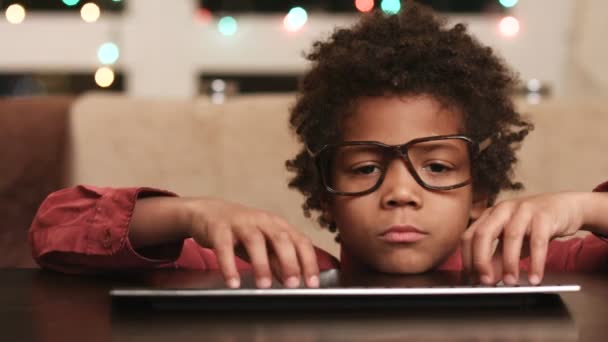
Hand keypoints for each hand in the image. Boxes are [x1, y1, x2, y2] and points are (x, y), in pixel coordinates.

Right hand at [185, 198, 319, 288]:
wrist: (208, 213)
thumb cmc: (241, 231)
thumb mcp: (263, 246)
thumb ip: (277, 261)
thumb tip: (292, 279)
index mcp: (278, 225)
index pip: (300, 241)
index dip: (308, 262)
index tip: (312, 283)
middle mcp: (262, 221)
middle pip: (281, 238)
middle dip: (289, 261)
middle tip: (292, 284)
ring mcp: (241, 223)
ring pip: (255, 240)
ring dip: (261, 264)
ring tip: (264, 285)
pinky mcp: (219, 228)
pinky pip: (225, 246)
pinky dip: (229, 265)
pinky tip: (233, 281)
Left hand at [461, 192, 586, 285]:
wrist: (566, 207)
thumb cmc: (535, 224)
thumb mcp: (513, 242)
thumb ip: (498, 258)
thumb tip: (486, 279)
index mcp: (490, 215)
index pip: (469, 236)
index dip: (468, 258)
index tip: (472, 278)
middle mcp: (503, 209)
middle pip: (483, 233)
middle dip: (481, 259)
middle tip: (485, 281)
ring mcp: (523, 210)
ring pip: (511, 236)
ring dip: (509, 263)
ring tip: (510, 282)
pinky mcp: (544, 216)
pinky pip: (538, 241)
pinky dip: (536, 262)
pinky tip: (535, 278)